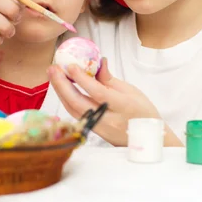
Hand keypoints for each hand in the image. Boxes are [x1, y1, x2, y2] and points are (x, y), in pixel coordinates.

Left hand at [48, 58, 182, 146]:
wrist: (148, 139)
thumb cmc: (143, 112)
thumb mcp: (131, 91)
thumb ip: (110, 79)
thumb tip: (98, 62)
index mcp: (123, 106)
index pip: (98, 93)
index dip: (82, 79)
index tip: (70, 66)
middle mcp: (109, 119)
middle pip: (79, 103)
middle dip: (62, 85)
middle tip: (53, 68)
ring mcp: (100, 128)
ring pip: (74, 110)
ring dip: (61, 92)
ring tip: (53, 75)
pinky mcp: (94, 132)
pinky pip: (76, 115)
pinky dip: (67, 100)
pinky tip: (61, 89)